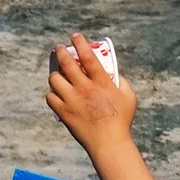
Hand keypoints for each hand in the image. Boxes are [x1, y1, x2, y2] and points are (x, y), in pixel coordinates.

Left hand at [46, 34, 140, 153]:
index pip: (88, 56)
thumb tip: (111, 70)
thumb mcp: (129, 96)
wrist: (109, 142)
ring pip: (55, 79)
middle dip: (61, 52)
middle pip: (67, 64)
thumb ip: (120, 80)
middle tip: (60, 48)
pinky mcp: (64, 112)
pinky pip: (50, 97)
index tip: (75, 36)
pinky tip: (57, 93)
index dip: (80, 43)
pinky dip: (53, 93)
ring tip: (58, 74)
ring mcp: (72, 101)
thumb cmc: (121, 119)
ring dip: (56, 74)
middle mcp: (85, 89)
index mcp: (101, 82)